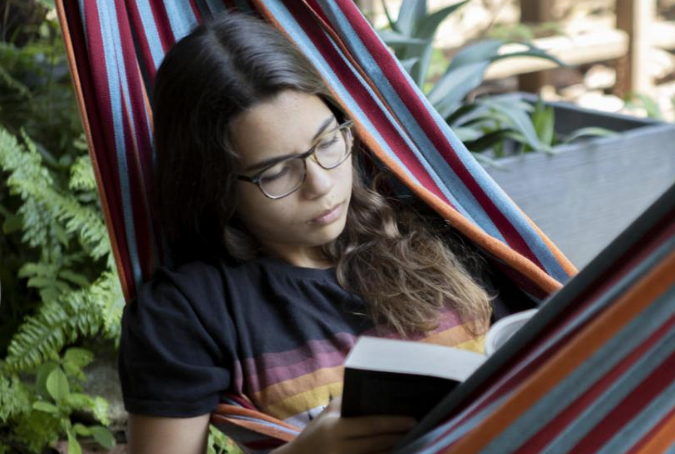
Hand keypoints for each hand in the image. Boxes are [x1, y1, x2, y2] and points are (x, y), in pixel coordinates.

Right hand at [274, 396, 416, 453]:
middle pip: (377, 443)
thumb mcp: (328, 413)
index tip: (412, 420)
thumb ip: (348, 402)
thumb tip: (376, 393)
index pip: (370, 425)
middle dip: (399, 436)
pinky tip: (397, 450)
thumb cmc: (316, 432)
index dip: (393, 423)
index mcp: (335, 429)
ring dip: (395, 448)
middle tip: (419, 428)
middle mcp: (339, 448)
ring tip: (413, 439)